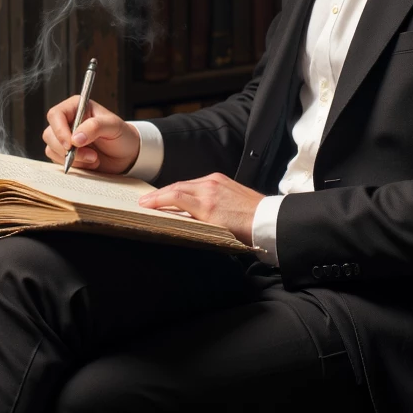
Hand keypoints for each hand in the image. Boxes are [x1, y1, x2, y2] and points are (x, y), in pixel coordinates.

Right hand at [43, 97, 140, 173]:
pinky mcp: (65, 154)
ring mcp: (65, 138)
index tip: (70, 144)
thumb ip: (95, 127)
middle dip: (68, 149)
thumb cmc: (122, 136)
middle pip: (50, 134)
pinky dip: (74, 165)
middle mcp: (67, 121)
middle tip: (91, 155)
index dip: (59, 130)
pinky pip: (58, 161)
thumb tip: (75, 138)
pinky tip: (89, 163)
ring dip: (73, 159)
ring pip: (52, 149)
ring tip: (94, 158)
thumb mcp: (114, 126)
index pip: (55, 115)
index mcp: (76, 107)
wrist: (127, 155)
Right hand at [138, 173, 263, 245]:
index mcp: (207, 204)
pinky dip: (186, 187)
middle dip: (159, 195)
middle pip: (177, 187)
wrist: (268, 220)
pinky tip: (181, 193)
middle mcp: (209, 188)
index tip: (143, 205)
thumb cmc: (244, 232)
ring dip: (171, 190)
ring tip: (159, 198)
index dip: (156, 201)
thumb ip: (193, 222)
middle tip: (145, 201)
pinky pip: (198, 181)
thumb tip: (175, 218)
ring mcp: (216, 181)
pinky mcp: (222, 179)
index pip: (174, 196)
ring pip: (186, 183)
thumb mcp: (214, 233)